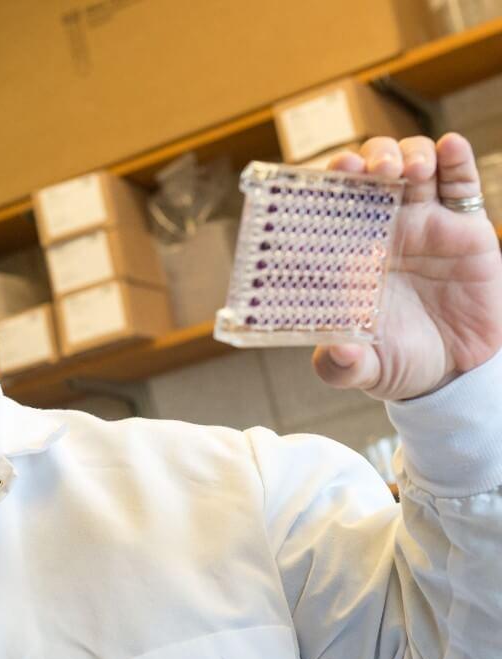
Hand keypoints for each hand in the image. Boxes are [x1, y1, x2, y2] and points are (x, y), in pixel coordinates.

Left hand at [312, 134, 501, 400]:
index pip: (334, 204)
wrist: (452, 372)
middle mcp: (384, 229)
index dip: (331, 182)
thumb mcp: (364, 370)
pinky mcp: (464, 226)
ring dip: (411, 155)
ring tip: (411, 171)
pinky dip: (456, 158)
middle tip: (375, 170)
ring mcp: (425, 223)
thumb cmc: (397, 362)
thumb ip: (341, 365)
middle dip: (372, 158)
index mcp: (351, 253)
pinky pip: (460, 183)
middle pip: (373, 171)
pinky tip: (449, 147)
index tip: (333, 173)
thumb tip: (337, 352)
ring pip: (415, 167)